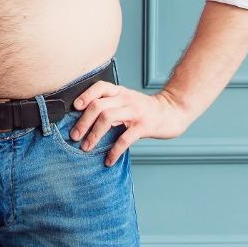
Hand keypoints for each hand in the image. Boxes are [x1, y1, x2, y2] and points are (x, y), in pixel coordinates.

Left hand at [68, 81, 191, 166]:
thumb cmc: (145, 109)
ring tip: (86, 148)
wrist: (174, 111)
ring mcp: (135, 112)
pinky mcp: (144, 126)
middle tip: (74, 136)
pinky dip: (114, 150)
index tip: (74, 108)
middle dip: (83, 122)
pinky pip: (125, 138)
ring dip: (94, 135)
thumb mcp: (128, 101)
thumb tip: (86, 120)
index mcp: (120, 92)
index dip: (85, 95)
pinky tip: (109, 160)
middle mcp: (126, 99)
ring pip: (108, 118)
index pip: (99, 87)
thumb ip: (111, 106)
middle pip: (98, 105)